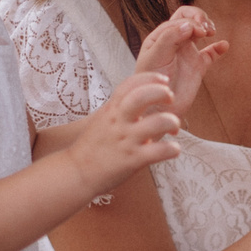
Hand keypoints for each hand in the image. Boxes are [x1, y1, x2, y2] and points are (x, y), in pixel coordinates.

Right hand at [65, 72, 183, 198]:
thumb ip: (120, 108)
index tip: (164, 79)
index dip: (150, 77)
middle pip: (142, 96)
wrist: (76, 173)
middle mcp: (119, 122)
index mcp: (111, 110)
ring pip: (157, 122)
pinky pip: (159, 151)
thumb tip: (140, 97)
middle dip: (161, 93)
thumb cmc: (92, 147)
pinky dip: (172, 149)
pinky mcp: (133, 160)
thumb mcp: (103, 120)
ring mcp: (126, 140)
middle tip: (170, 99)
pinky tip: (173, 149)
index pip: (130, 84)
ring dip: (172, 121)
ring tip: (174, 128)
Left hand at [135, 5, 227, 116]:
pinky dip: (218, 48)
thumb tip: (188, 24)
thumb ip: (169, 38)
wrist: (158, 108)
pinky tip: (223, 46)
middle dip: (200, 18)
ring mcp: (186, 54)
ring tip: (211, 33)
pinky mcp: (197, 67)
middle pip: (190, 19)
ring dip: (207, 26)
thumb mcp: (155, 57)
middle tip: (207, 30)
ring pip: (199, 32)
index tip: (198, 32)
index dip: (191, 21)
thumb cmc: (150, 83)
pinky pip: (210, 54)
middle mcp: (174, 42)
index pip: (179, 19)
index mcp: (161, 37)